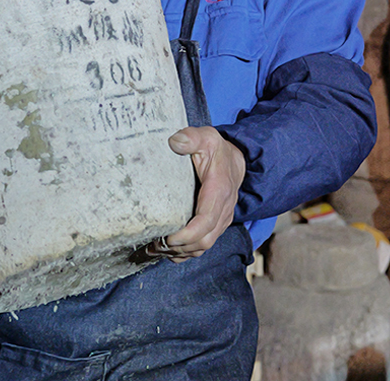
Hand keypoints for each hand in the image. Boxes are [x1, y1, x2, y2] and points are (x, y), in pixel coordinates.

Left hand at [147, 126, 245, 262]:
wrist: (235, 160)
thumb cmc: (217, 149)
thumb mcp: (206, 137)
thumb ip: (191, 138)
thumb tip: (174, 142)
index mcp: (218, 191)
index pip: (206, 221)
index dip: (187, 235)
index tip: (168, 238)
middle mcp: (223, 210)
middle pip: (204, 240)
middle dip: (179, 248)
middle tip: (154, 245)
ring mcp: (221, 220)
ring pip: (204, 246)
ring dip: (180, 253)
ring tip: (155, 250)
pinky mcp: (217, 225)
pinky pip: (204, 245)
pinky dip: (187, 253)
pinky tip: (168, 252)